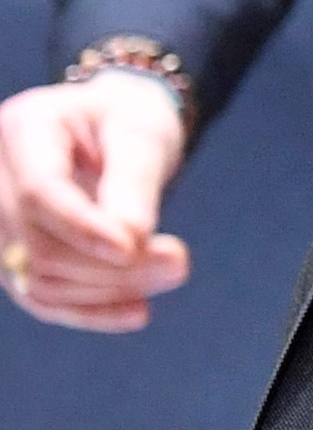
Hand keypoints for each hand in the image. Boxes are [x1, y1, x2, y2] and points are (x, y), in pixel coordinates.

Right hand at [0, 75, 192, 332]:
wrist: (115, 126)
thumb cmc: (131, 118)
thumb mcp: (143, 132)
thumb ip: (134, 180)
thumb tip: (130, 241)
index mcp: (24, 128)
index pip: (39, 191)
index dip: (82, 227)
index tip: (132, 249)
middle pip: (37, 240)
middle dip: (108, 264)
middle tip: (179, 261)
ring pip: (36, 277)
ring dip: (105, 289)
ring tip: (173, 271)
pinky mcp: (12, 254)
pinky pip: (40, 296)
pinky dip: (88, 308)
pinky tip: (137, 311)